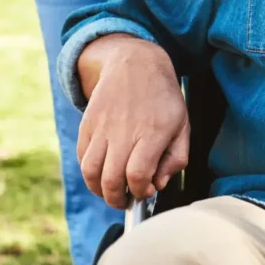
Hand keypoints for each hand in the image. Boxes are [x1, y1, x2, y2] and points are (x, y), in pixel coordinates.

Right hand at [76, 35, 189, 208]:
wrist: (135, 64)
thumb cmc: (163, 98)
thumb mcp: (182, 125)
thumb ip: (176, 159)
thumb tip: (157, 185)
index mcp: (153, 132)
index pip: (138, 175)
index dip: (140, 192)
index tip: (146, 192)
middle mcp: (125, 131)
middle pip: (111, 179)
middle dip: (118, 199)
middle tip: (126, 200)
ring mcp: (103, 127)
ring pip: (91, 172)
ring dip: (100, 190)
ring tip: (111, 191)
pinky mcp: (88, 124)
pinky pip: (82, 157)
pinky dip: (90, 172)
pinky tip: (103, 172)